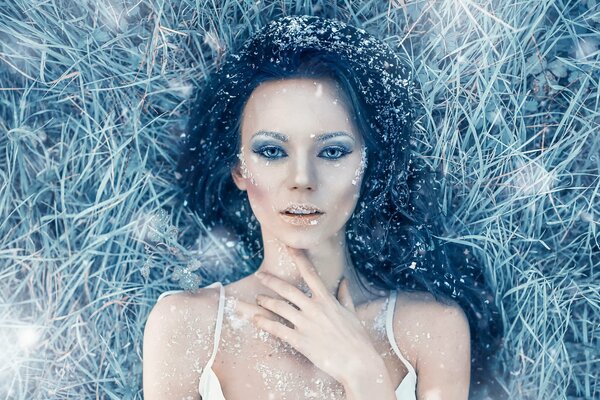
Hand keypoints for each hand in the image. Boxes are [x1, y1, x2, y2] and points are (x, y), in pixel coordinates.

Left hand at [251, 245, 380, 383]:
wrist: (359, 363)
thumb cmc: (358, 339)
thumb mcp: (352, 313)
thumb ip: (345, 296)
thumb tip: (344, 281)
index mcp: (327, 300)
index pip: (310, 273)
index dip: (298, 258)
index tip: (289, 245)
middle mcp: (314, 308)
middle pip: (287, 289)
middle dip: (271, 281)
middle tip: (260, 275)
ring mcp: (306, 324)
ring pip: (279, 307)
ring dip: (266, 302)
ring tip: (258, 299)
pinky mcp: (300, 341)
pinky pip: (277, 329)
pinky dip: (264, 323)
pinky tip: (255, 319)